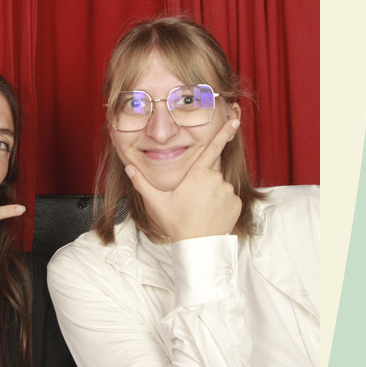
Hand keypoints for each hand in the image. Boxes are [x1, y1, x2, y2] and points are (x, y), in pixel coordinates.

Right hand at [125, 116, 242, 242]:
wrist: (198, 246)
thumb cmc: (176, 223)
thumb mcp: (157, 202)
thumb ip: (142, 183)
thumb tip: (129, 168)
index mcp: (198, 174)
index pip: (213, 147)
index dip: (225, 132)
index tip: (235, 120)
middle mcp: (216, 178)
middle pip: (211, 173)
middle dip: (203, 183)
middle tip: (193, 202)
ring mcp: (228, 191)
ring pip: (220, 187)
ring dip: (212, 194)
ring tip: (201, 211)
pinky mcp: (236, 203)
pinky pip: (229, 199)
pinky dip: (222, 205)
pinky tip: (211, 216)